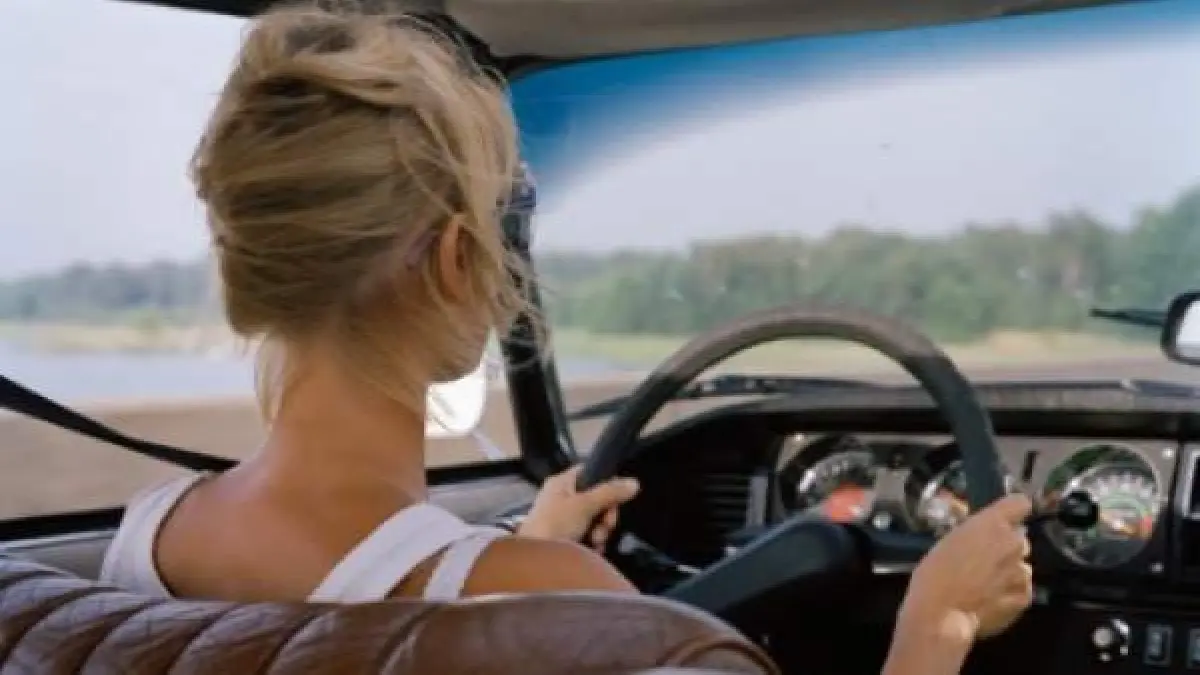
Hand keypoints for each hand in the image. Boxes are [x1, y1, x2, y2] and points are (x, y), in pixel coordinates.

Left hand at [517, 465, 639, 551]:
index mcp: (562, 482)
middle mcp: (562, 497)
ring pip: (595, 518)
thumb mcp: (584, 505)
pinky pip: (589, 534)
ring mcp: (564, 518)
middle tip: (605, 527)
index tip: (616, 496)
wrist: (534, 562)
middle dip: (605, 515)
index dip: (606, 481)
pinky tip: (594, 550)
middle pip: (597, 498)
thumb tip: (634, 482)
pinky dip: (594, 542)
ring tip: (596, 542)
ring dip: (601, 531)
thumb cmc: (554, 525)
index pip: (590, 471)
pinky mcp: (566, 538)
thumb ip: (610, 492)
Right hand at [899, 493, 1033, 643]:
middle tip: (984, 562)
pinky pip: (1020, 589)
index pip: (1020, 503)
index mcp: (992, 523)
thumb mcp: (948, 541)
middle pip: (1018, 539)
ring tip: (984, 586)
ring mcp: (1022, 570)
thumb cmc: (935, 573)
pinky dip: (1009, 594)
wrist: (941, 613)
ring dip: (1007, 572)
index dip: (1013, 512)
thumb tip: (983, 536)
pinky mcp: (1024, 596)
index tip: (1005, 520)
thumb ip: (974, 535)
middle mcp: (1013, 543)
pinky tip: (989, 601)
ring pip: (1020, 565)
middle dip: (1005, 548)